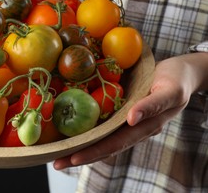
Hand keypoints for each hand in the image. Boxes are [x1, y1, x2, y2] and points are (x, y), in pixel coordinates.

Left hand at [53, 52, 207, 169]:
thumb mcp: (169, 90)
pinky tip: (73, 132)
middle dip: (80, 155)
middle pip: (104, 147)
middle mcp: (133, 129)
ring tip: (59, 153)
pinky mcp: (123, 114)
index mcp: (144, 128)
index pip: (114, 144)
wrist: (181, 74)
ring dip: (81, 147)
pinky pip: (104, 126)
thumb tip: (132, 119)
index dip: (93, 151)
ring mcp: (128, 123)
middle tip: (56, 162)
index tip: (72, 158)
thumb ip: (152, 105)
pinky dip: (88, 132)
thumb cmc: (176, 80)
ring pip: (102, 140)